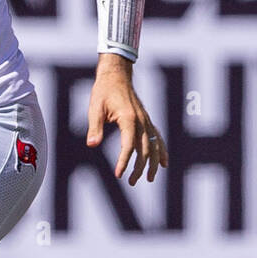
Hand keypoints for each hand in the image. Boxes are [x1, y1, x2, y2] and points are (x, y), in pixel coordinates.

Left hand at [86, 55, 167, 184]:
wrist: (116, 75)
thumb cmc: (103, 91)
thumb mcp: (94, 108)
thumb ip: (95, 127)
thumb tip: (92, 144)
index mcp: (129, 118)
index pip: (129, 145)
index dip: (124, 161)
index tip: (118, 174)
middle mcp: (142, 121)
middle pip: (145, 150)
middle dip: (139, 168)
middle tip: (130, 182)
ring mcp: (147, 120)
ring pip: (155, 146)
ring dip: (154, 164)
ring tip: (150, 179)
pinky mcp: (147, 120)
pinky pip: (157, 138)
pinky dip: (162, 151)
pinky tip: (164, 163)